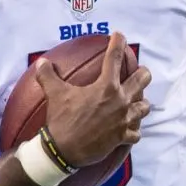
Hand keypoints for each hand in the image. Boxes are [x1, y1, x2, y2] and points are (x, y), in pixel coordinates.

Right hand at [35, 32, 151, 167]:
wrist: (64, 150)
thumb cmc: (62, 119)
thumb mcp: (54, 94)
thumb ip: (48, 75)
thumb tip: (41, 62)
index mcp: (106, 86)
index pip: (114, 57)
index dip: (118, 42)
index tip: (120, 35)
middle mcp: (120, 100)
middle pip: (142, 79)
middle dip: (142, 73)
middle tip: (139, 72)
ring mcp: (124, 119)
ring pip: (144, 107)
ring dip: (141, 103)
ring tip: (136, 102)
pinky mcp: (123, 136)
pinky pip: (136, 133)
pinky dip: (134, 130)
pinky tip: (130, 129)